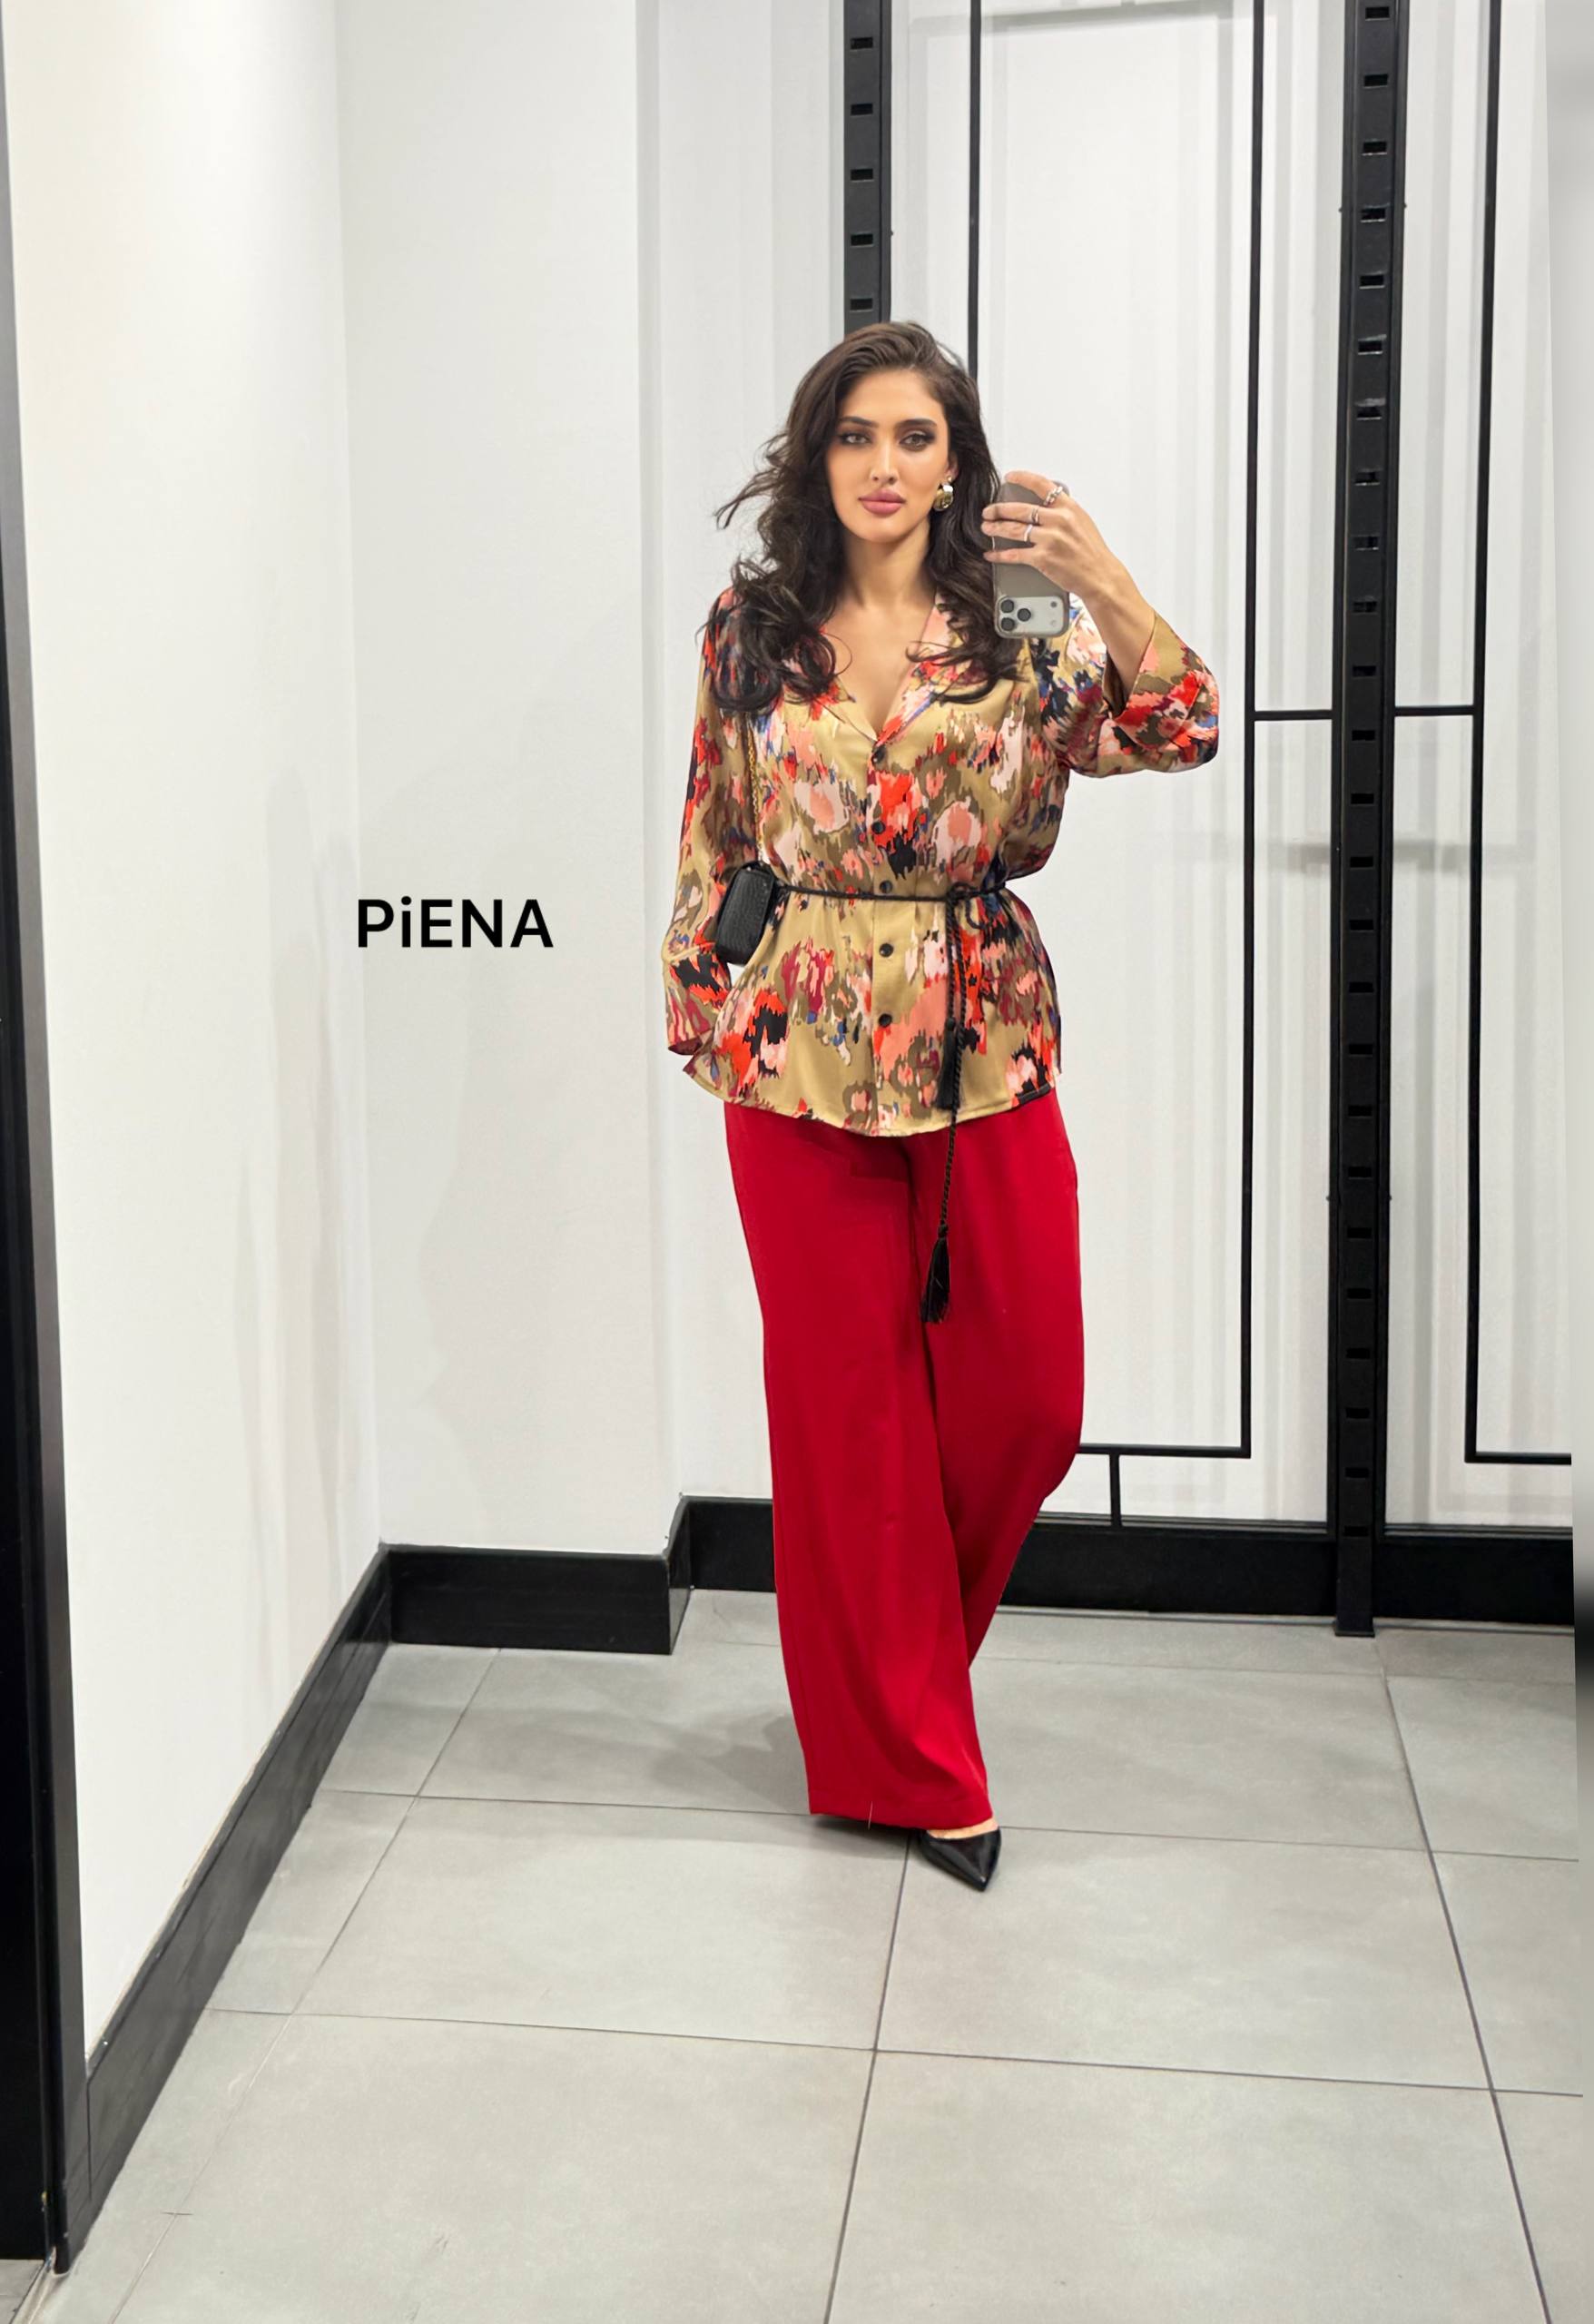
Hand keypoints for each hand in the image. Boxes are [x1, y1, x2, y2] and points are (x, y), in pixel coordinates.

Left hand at [980, 469, 1118, 598]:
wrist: (1100, 576)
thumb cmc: (1092, 552)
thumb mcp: (1082, 522)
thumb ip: (1063, 512)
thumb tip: (1044, 506)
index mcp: (1068, 507)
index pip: (1041, 484)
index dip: (1021, 478)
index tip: (1009, 477)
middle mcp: (1058, 520)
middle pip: (1020, 509)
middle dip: (999, 509)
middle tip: (988, 511)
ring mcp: (1050, 539)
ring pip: (1014, 530)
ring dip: (996, 528)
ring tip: (986, 528)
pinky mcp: (1043, 558)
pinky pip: (1015, 555)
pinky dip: (1000, 555)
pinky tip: (992, 554)